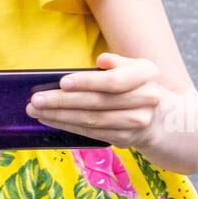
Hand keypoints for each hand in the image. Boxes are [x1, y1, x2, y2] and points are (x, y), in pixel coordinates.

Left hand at [24, 53, 176, 148]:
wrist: (161, 116)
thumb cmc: (136, 84)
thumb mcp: (133, 66)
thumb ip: (118, 61)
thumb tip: (102, 60)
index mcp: (147, 74)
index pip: (114, 81)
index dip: (88, 82)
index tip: (62, 82)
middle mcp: (146, 100)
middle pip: (98, 103)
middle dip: (63, 102)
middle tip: (36, 100)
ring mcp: (136, 123)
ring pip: (92, 121)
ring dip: (60, 117)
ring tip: (36, 111)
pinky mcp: (125, 139)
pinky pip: (92, 133)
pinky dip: (69, 126)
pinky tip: (51, 120)